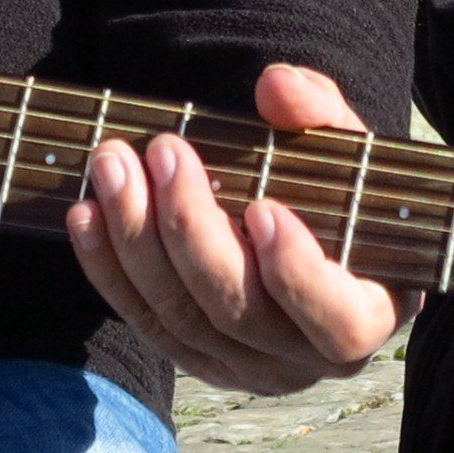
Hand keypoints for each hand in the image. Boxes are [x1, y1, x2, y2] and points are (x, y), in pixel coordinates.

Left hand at [66, 63, 420, 394]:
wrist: (314, 235)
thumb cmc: (340, 193)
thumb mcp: (345, 147)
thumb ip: (321, 114)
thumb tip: (277, 87)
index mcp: (366, 314)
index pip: (338, 320)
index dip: (298, 274)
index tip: (262, 207)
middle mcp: (305, 358)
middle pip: (238, 310)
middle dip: (191, 227)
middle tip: (165, 149)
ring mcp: (245, 365)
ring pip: (181, 317)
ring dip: (137, 239)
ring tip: (112, 165)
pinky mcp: (196, 357)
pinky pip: (146, 322)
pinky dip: (110, 270)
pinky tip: (86, 215)